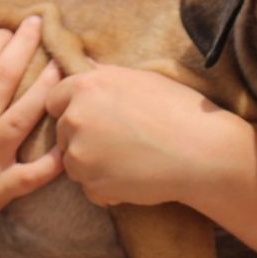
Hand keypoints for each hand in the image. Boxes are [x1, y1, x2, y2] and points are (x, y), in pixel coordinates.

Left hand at [45, 65, 247, 207]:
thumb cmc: (179, 110)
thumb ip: (105, 76)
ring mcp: (81, 153)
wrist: (202, 151)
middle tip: (121, 143)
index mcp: (86, 86)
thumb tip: (86, 67)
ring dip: (95, 166)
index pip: (54, 100)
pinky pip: (91, 190)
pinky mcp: (92, 184)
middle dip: (84, 139)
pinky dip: (108, 190)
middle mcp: (76, 117)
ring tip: (133, 161)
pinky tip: (136, 179)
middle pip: (63, 133)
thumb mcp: (140, 79)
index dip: (73, 110)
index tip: (95, 119)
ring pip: (74, 164)